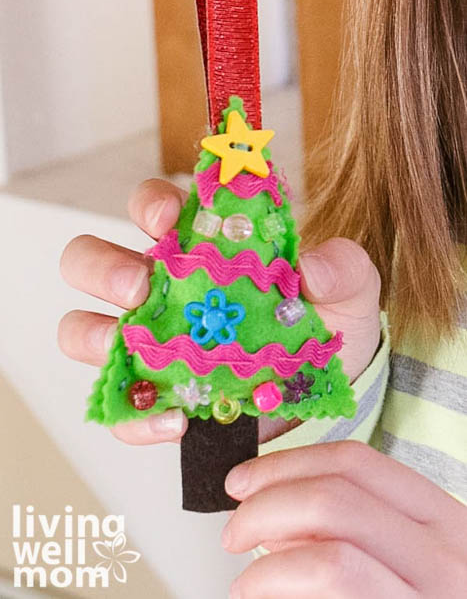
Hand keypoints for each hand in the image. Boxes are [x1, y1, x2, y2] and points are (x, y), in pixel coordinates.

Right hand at [58, 179, 380, 445]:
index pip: (152, 208)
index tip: (167, 220)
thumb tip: (311, 268)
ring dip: (93, 335)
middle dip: (103, 266)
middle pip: (90, 260)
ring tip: (131, 347)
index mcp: (198, 246)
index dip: (149, 205)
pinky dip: (136, 414)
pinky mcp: (154, 395)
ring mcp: (148, 343)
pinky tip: (176, 418)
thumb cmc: (325, 325)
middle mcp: (160, 288)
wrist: (327, 393)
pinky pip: (120, 404)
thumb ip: (341, 266)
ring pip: (81, 328)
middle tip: (140, 285)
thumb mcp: (347, 290)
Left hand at [222, 441, 466, 597]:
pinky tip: (266, 598)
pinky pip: (329, 596)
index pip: (355, 463)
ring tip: (246, 583)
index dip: (285, 464)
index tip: (243, 480)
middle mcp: (444, 558)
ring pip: (329, 559)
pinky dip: (280, 589)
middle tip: (234, 531)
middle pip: (333, 500)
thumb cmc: (413, 593)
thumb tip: (273, 505)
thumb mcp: (402, 550)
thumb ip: (349, 521)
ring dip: (267, 567)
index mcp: (441, 518)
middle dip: (264, 509)